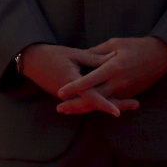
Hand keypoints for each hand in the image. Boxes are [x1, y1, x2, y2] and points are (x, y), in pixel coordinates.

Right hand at [19, 43, 138, 116]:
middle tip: (136, 104)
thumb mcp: (73, 54)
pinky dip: (100, 101)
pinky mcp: (68, 97)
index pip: (92, 97)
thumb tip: (114, 58)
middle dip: (116, 104)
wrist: (31, 60)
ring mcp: (69, 97)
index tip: (119, 112)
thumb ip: (94, 59)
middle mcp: (71, 94)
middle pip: (96, 104)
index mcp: (72, 82)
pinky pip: (86, 101)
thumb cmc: (51, 54)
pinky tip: (113, 99)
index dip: (106, 104)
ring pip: (92, 104)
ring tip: (129, 103)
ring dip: (110, 103)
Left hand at [55, 37, 166, 114]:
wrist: (162, 55)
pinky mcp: (130, 94)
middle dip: (77, 105)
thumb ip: (96, 52)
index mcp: (113, 68)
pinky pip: (112, 102)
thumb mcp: (114, 43)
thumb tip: (81, 57)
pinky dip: (99, 106)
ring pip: (102, 104)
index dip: (74, 87)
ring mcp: (125, 90)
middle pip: (94, 99)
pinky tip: (86, 107)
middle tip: (59, 108)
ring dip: (86, 108)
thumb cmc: (137, 46)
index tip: (60, 92)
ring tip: (68, 110)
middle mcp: (119, 83)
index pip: (90, 81)